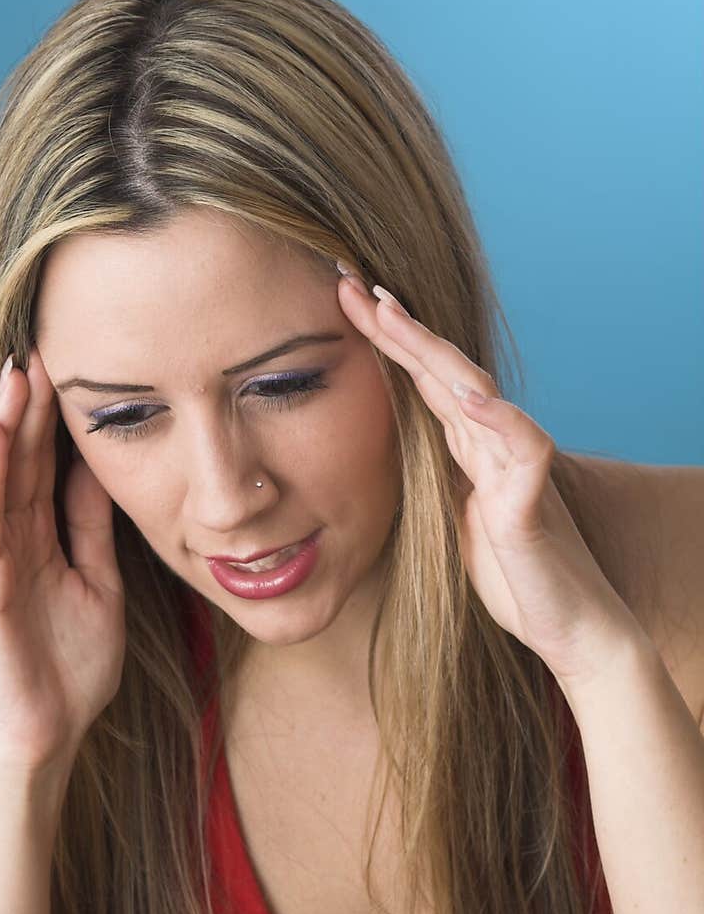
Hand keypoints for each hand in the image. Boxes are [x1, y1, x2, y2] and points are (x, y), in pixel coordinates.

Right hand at [0, 345, 125, 778]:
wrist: (50, 731)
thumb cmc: (72, 666)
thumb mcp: (99, 581)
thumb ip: (92, 528)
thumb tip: (102, 472)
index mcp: (39, 540)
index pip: (40, 467)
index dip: (50, 421)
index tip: (65, 369)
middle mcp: (9, 542)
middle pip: (15, 463)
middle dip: (25, 409)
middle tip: (37, 352)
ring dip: (1, 429)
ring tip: (13, 378)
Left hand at [336, 265, 640, 686]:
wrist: (569, 629)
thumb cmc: (517, 576)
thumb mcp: (456, 521)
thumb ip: (438, 481)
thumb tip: (397, 457)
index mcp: (470, 450)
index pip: (422, 382)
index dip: (386, 342)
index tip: (344, 304)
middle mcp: (493, 445)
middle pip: (442, 371)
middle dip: (396, 327)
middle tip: (351, 284)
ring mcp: (515, 468)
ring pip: (475, 393)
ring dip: (432, 351)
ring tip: (391, 313)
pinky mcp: (532, 503)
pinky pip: (522, 449)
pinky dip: (497, 418)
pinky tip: (467, 395)